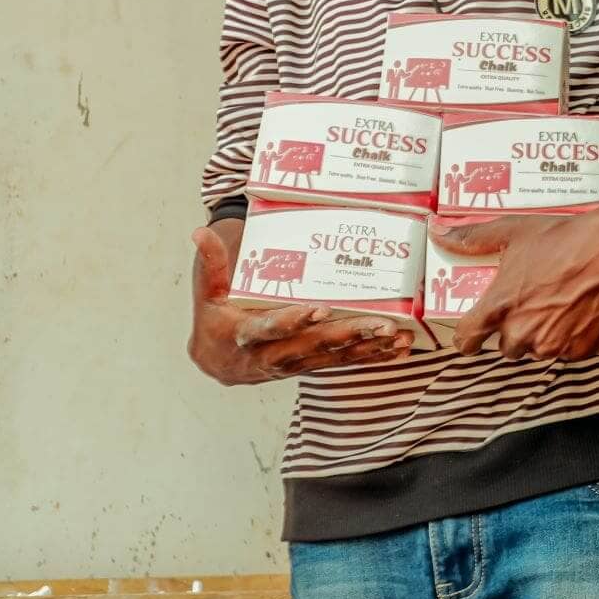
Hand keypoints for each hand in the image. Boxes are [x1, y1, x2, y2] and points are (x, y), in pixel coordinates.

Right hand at [186, 225, 411, 383]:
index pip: (269, 329)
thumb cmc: (215, 319)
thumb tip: (199, 232)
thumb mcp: (208, 291)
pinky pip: (343, 363)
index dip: (292, 322)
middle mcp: (272, 357)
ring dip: (367, 349)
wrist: (217, 362)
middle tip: (380, 324)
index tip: (317, 309)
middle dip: (347, 335)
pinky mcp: (311, 366)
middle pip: (312, 347)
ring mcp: (294, 365)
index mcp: (245, 337)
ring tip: (397, 337)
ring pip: (333, 358)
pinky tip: (398, 350)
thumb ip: (211, 263)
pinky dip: (371, 357)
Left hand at [430, 200, 598, 360]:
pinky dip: (569, 339)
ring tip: (555, 305)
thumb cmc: (561, 238)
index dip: (467, 339)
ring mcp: (553, 345)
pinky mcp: (579, 351)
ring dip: (542, 335)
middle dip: (514, 330)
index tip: (472, 336)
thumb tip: (437, 231)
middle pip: (506, 347)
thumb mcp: (512, 231)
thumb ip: (472, 238)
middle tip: (529, 305)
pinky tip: (576, 313)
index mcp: (499, 308)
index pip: (467, 340)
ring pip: (538, 349)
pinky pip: (567, 352)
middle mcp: (523, 332)